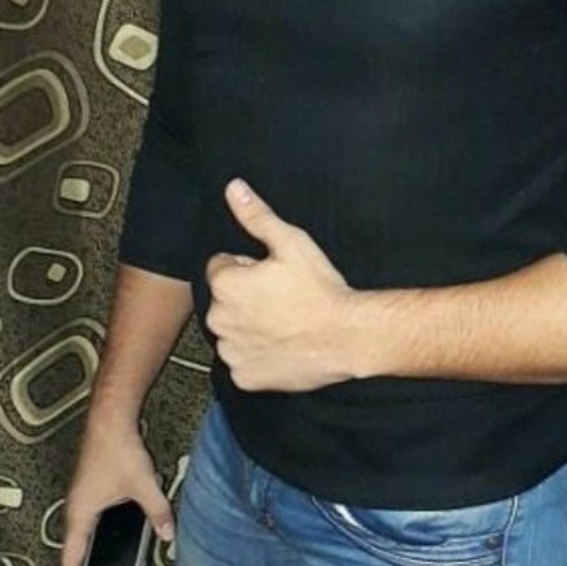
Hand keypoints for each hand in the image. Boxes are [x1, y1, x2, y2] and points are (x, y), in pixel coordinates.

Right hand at [61, 423, 172, 565]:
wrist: (109, 417)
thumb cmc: (117, 450)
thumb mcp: (143, 485)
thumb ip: (157, 512)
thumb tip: (169, 534)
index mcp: (80, 513)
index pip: (70, 556)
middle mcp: (76, 505)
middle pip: (74, 544)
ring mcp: (81, 493)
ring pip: (83, 528)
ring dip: (88, 545)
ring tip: (100, 563)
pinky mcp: (90, 483)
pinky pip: (90, 514)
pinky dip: (97, 527)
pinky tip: (114, 529)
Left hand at [206, 179, 357, 392]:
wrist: (347, 337)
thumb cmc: (320, 289)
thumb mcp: (291, 242)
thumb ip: (257, 216)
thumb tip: (233, 188)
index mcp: (226, 284)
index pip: (222, 266)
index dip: (249, 267)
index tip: (273, 275)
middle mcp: (219, 320)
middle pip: (225, 300)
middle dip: (245, 297)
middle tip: (281, 298)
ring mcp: (231, 352)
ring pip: (233, 331)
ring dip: (249, 327)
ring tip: (284, 323)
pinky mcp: (245, 377)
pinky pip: (243, 362)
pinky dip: (257, 356)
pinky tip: (282, 346)